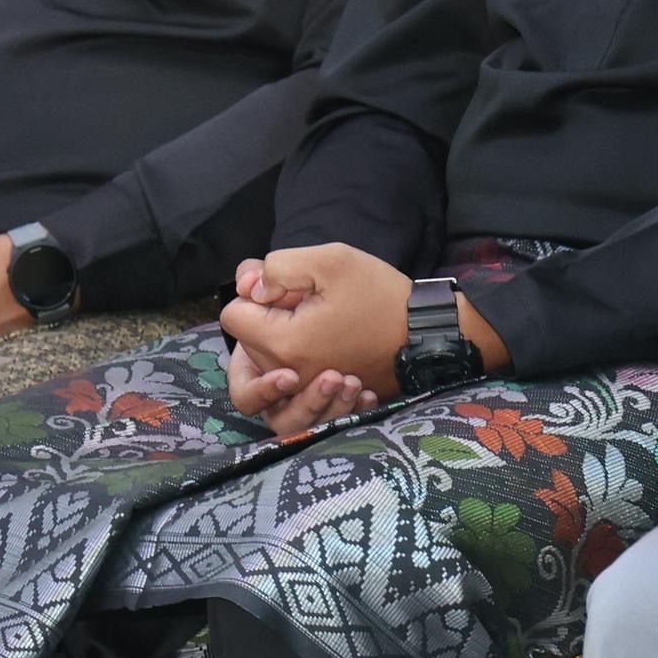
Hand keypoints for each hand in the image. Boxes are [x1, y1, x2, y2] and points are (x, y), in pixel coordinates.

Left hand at [220, 245, 413, 441]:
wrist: (426, 334)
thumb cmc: (380, 295)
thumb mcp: (329, 261)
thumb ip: (276, 268)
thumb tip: (248, 286)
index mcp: (282, 343)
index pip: (232, 315)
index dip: (254, 292)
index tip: (288, 288)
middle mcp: (287, 374)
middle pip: (246, 341)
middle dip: (266, 316)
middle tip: (307, 302)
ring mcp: (303, 391)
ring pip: (265, 364)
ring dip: (281, 338)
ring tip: (316, 322)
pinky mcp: (320, 396)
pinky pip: (291, 385)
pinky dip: (300, 363)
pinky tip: (327, 347)